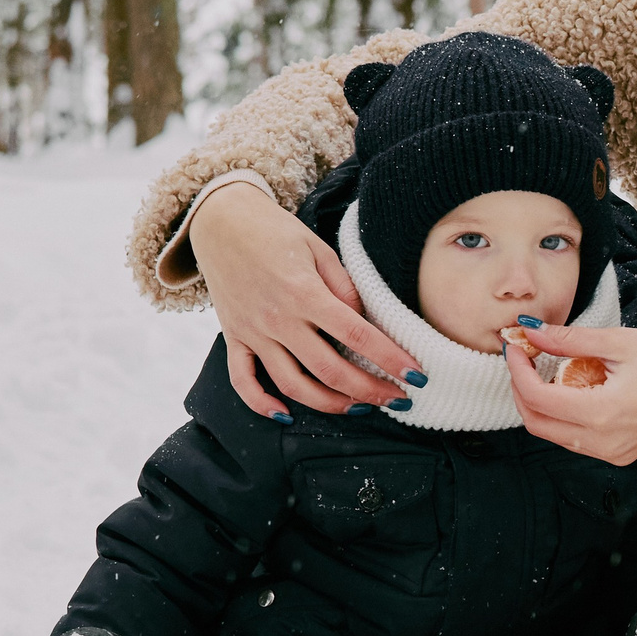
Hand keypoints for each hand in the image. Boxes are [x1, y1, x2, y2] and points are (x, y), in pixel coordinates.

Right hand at [188, 180, 422, 415]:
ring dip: (330, 404)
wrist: (220, 220)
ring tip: (360, 408)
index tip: (415, 376)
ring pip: (293, 385)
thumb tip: (365, 322)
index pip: (356, 335)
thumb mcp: (319, 249)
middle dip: (370, 390)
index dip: (389, 359)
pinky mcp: (233, 337)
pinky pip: (243, 380)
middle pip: (329, 369)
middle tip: (399, 400)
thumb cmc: (275, 231)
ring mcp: (253, 332)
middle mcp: (278, 318)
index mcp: (304, 292)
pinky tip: (287, 415)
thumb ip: (344, 288)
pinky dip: (262, 404)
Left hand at [504, 322, 636, 465]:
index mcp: (604, 414)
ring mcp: (613, 453)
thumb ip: (569, 339)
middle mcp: (605, 443)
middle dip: (521, 388)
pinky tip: (573, 387)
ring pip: (553, 434)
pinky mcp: (620, 454)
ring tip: (548, 368)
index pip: (536, 398)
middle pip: (536, 423)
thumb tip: (530, 331)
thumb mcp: (620, 341)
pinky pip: (575, 439)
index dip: (517, 369)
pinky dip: (563, 414)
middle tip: (524, 356)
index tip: (515, 345)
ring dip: (540, 402)